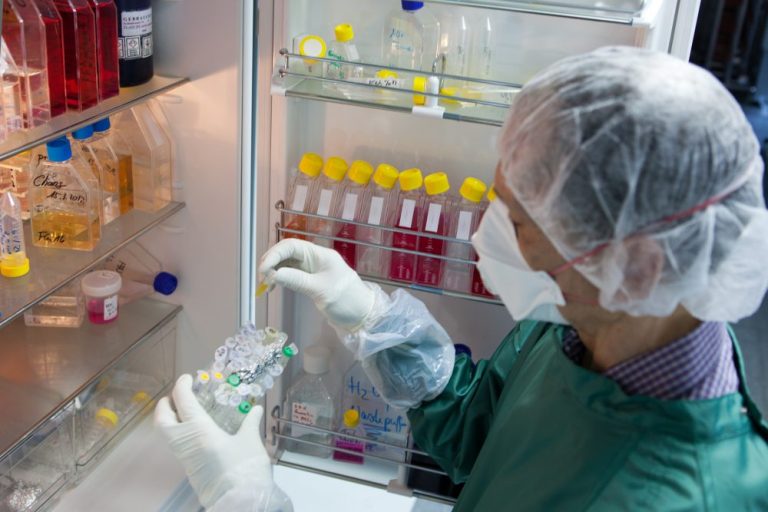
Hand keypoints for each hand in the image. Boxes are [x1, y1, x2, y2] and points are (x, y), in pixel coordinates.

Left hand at [154, 375, 272, 508]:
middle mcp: (186, 441)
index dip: (183, 385)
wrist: (240, 501)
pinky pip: (176, 444)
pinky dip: (179, 431)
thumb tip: (255, 408)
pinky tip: (195, 429)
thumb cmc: (244, 469)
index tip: (188, 377)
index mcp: (200, 430)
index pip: (183, 401)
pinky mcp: (189, 467)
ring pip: (166, 433)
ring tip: (185, 411)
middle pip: (162, 419)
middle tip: (177, 396)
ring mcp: (185, 456)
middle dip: (165, 404)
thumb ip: (250, 422)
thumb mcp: (251, 441)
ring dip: (169, 419)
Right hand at [259, 239, 374, 330]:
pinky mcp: (310, 279)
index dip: (274, 255)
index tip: (263, 270)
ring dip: (274, 271)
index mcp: (319, 255)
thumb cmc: (346, 300)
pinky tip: (273, 286)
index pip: (291, 246)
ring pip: (286, 263)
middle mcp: (314, 258)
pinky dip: (280, 278)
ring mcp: (312, 269)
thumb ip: (297, 281)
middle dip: (271, 262)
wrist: (362, 315)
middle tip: (262, 280)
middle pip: (287, 252)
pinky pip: (290, 274)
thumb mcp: (320, 291)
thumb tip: (273, 274)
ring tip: (265, 286)